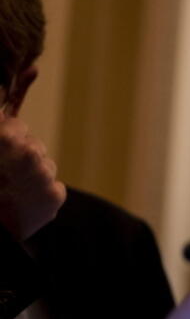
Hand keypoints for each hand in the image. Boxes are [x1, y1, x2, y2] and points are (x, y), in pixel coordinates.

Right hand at [0, 112, 65, 239]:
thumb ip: (0, 129)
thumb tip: (3, 114)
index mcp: (6, 139)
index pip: (17, 126)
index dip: (9, 138)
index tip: (3, 147)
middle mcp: (29, 152)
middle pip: (34, 146)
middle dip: (22, 158)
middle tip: (5, 176)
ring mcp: (44, 174)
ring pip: (46, 167)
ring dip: (33, 176)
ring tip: (12, 192)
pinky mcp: (55, 195)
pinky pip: (54, 188)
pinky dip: (43, 195)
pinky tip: (25, 203)